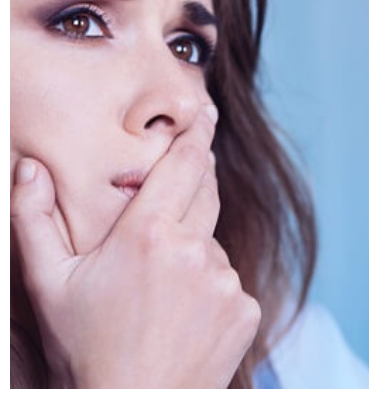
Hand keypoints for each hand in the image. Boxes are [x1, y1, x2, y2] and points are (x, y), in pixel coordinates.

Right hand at [10, 105, 260, 387]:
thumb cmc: (88, 347)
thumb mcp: (50, 285)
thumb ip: (34, 220)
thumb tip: (29, 167)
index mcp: (147, 234)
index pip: (184, 165)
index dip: (197, 135)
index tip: (206, 113)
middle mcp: (194, 250)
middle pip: (206, 193)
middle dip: (195, 185)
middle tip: (171, 207)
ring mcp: (226, 279)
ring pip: (212, 246)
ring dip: (193, 253)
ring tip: (161, 295)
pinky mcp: (246, 307)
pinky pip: (230, 283)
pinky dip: (211, 289)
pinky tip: (185, 316)